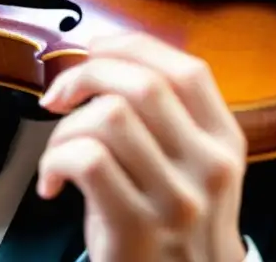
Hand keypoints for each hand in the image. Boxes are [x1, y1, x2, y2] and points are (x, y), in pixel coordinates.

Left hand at [37, 32, 248, 261]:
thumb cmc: (171, 222)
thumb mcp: (190, 165)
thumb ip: (164, 116)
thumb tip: (96, 60)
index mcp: (222, 141)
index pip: (185, 70)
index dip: (131, 47)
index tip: (93, 50)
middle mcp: (207, 167)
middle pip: (140, 84)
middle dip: (84, 76)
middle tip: (58, 96)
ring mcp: (175, 200)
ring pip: (107, 117)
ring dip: (64, 127)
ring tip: (58, 153)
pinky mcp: (137, 227)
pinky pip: (84, 159)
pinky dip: (52, 161)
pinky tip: (52, 183)